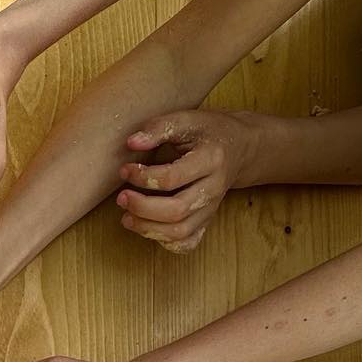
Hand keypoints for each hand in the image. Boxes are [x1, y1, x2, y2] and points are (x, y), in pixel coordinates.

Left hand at [117, 110, 261, 252]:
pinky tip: (149, 229)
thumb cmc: (209, 132)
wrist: (240, 147)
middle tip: (122, 198)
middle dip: (143, 208)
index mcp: (211, 159)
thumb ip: (159, 127)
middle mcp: (214, 188)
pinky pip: (188, 243)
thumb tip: (131, 142)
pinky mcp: (207, 220)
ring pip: (180, 232)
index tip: (124, 169)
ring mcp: (211, 208)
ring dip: (148, 229)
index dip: (143, 177)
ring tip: (126, 217)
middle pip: (177, 211)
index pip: (172, 177)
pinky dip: (166, 242)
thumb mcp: (188, 119)